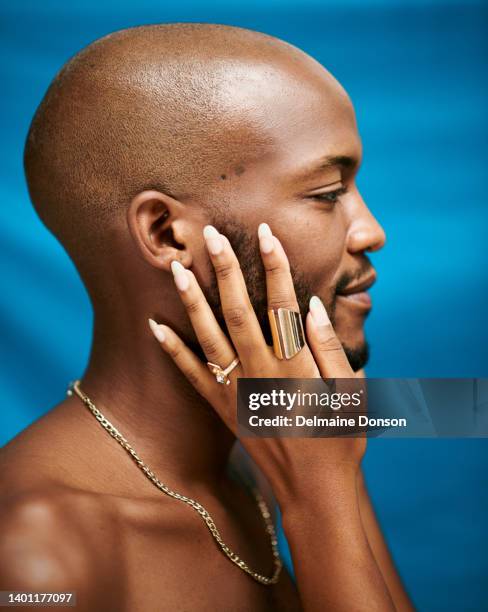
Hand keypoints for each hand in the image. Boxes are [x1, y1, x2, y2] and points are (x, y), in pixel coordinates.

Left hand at [149, 223, 365, 502]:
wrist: (312, 490)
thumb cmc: (339, 440)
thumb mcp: (350, 393)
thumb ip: (330, 348)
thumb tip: (311, 306)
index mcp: (297, 367)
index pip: (283, 305)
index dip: (275, 266)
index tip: (266, 234)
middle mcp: (262, 374)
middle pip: (239, 312)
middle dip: (226, 271)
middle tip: (211, 236)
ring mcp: (237, 392)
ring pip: (209, 337)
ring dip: (193, 300)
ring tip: (178, 267)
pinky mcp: (222, 409)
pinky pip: (192, 376)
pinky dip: (172, 350)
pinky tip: (155, 325)